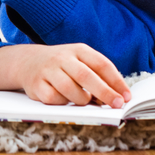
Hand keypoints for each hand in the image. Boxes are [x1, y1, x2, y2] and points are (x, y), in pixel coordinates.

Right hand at [0, 44, 131, 107]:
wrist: (28, 62)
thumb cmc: (63, 66)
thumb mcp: (80, 62)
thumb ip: (97, 76)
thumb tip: (116, 97)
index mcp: (78, 50)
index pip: (101, 64)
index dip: (116, 81)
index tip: (126, 96)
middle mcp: (62, 58)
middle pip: (86, 76)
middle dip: (104, 92)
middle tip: (117, 105)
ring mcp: (48, 70)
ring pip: (69, 89)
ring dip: (81, 99)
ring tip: (84, 100)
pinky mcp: (36, 84)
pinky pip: (54, 98)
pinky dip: (63, 103)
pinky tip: (63, 99)